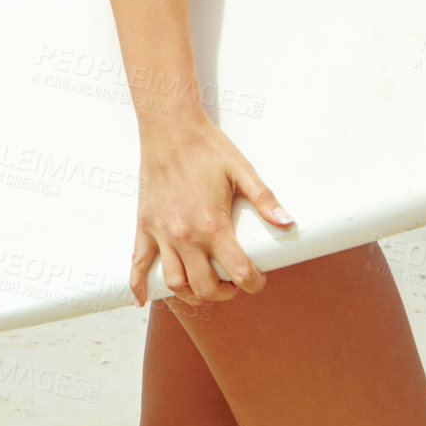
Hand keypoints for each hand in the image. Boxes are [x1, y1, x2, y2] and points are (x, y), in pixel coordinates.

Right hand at [129, 111, 294, 309]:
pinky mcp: (145, 225)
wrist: (170, 128)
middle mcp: (185, 235)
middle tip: (233, 283)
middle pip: (204, 287)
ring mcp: (161, 233)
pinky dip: (139, 284)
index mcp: (212, 225)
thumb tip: (288, 223)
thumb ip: (265, 200)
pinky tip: (144, 297)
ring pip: (175, 282)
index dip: (253, 283)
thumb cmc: (206, 147)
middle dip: (224, 293)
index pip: (237, 272)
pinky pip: (137, 263)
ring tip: (204, 286)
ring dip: (191, 293)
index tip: (257, 281)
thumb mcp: (242, 171)